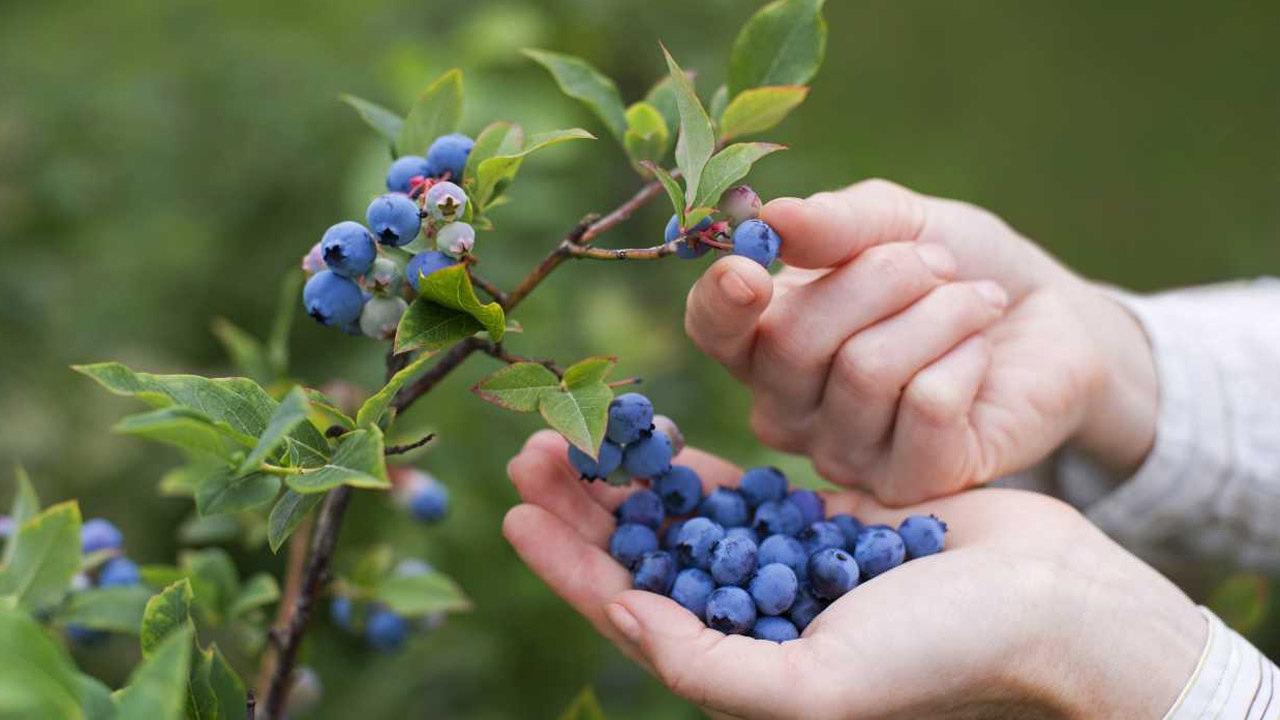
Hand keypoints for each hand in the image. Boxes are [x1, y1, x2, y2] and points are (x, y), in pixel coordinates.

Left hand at [504, 431, 1203, 718]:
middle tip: (531, 448)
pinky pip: (737, 488)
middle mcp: (750, 618)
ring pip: (679, 517)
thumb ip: (711, 666)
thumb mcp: (816, 686)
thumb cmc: (940, 657)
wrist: (1047, 604)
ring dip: (626, 477)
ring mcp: (782, 566)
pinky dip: (692, 464)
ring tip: (576, 430)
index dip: (567, 565)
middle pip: (642, 557)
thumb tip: (625, 619)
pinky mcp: (818, 520)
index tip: (515, 512)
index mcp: (741, 668)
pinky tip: (654, 434)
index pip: (627, 613)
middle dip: (583, 508)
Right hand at [685, 180, 1157, 503]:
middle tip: (938, 265)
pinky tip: (981, 355)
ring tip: (975, 302)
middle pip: (794, 341)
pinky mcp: (911, 483)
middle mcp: (789, 409)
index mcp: (766, 340)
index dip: (721, 304)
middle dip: (880, 278)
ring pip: (866, 371)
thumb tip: (774, 219)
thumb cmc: (955, 268)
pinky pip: (926, 407)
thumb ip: (836, 223)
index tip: (750, 270)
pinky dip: (966, 357)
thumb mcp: (898, 222)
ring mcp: (845, 455)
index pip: (712, 331)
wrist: (1049, 320)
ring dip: (939, 312)